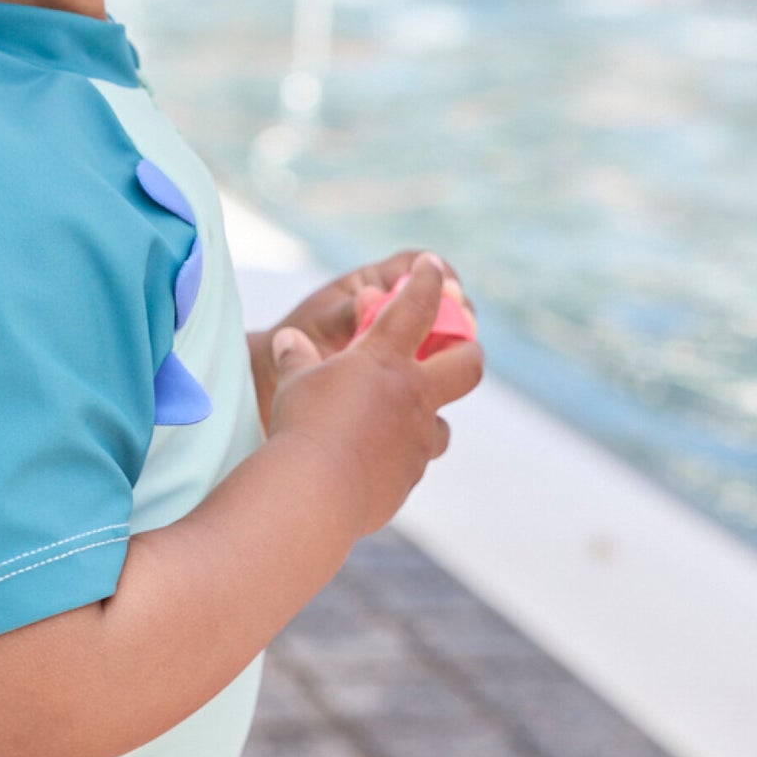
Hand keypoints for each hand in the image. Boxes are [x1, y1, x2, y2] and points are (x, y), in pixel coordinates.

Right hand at [265, 254, 482, 538]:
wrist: (315, 491)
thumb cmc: (301, 426)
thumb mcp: (293, 382)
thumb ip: (296, 357)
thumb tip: (288, 341)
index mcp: (385, 359)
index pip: (417, 305)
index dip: (429, 280)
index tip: (433, 266)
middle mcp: (413, 395)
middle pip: (467, 365)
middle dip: (467, 352)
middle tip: (458, 350)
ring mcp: (417, 439)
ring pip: (444, 427)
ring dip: (429, 420)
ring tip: (404, 424)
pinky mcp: (409, 476)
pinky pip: (414, 463)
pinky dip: (399, 457)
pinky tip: (372, 462)